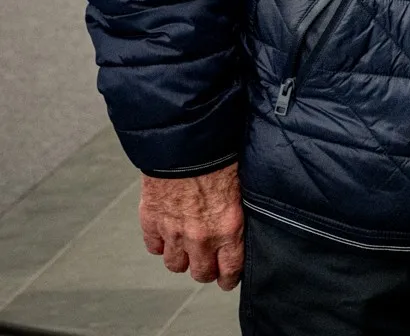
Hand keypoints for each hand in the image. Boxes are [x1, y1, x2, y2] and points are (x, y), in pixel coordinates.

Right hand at [140, 164, 243, 289]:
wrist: (187, 145)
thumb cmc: (220, 159)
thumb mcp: (241, 189)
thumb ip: (237, 214)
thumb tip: (241, 226)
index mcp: (228, 229)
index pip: (230, 270)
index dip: (228, 278)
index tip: (227, 279)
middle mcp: (201, 237)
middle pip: (201, 273)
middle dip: (205, 270)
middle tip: (207, 263)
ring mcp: (174, 232)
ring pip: (175, 265)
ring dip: (181, 258)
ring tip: (187, 248)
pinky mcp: (152, 222)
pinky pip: (154, 248)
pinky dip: (160, 244)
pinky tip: (167, 235)